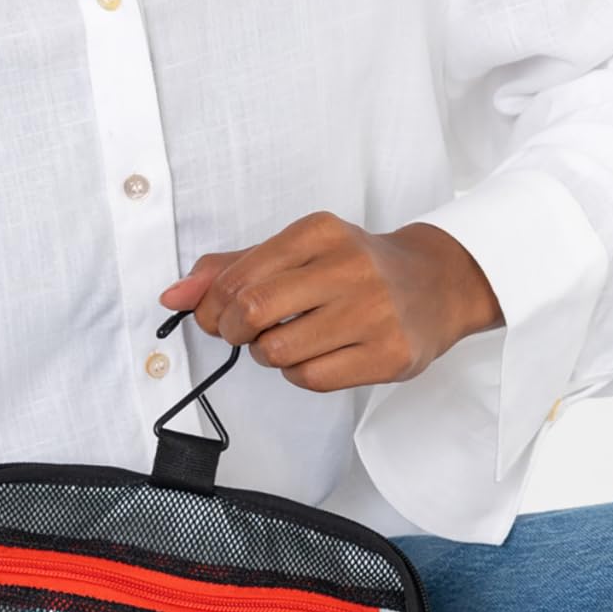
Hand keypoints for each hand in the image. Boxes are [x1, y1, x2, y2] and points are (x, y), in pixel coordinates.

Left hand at [161, 214, 501, 391]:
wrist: (438, 284)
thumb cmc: (354, 269)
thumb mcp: (297, 252)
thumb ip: (232, 269)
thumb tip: (173, 297)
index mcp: (320, 232)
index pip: (238, 277)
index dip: (213, 307)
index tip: (219, 316)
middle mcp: (349, 267)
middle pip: (253, 311)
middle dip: (235, 331)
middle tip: (245, 333)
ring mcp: (372, 313)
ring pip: (279, 351)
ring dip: (270, 355)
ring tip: (290, 341)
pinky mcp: (388, 355)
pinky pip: (311, 378)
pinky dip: (299, 374)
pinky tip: (317, 355)